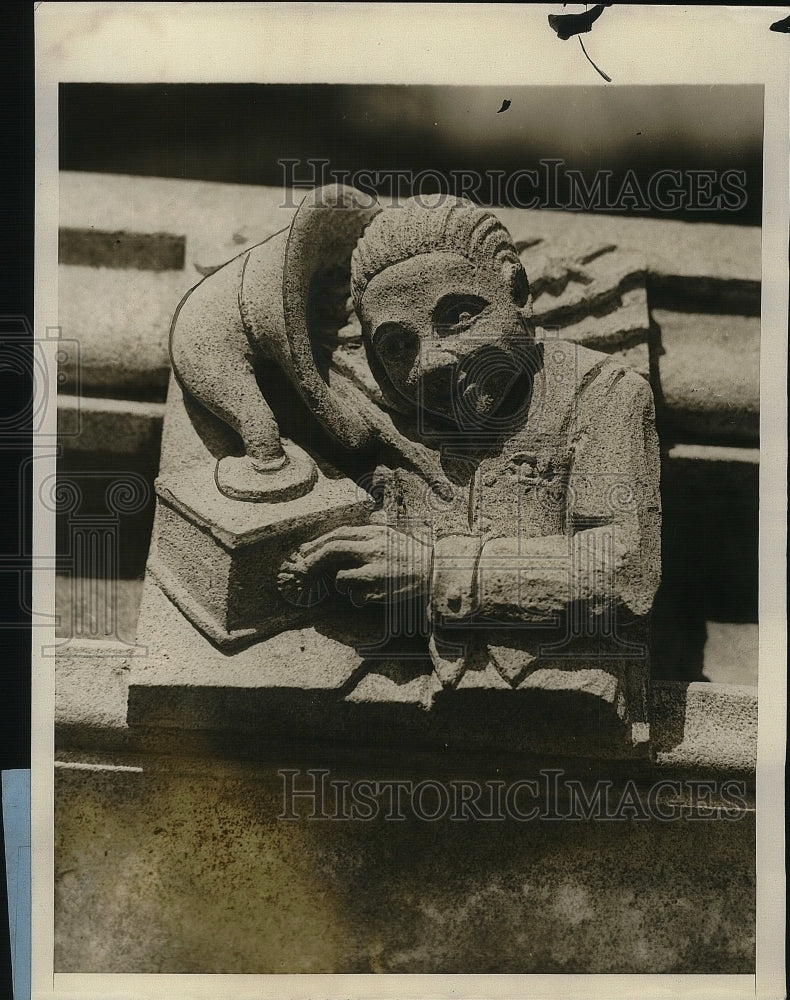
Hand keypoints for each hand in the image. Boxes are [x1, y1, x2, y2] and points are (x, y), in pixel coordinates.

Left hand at [278, 525, 431, 605]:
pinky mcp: (380, 590)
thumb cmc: (412, 554)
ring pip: (341, 576)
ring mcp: (376, 571)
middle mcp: (373, 549)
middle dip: (313, 559)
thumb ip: (376, 527)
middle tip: (303, 568)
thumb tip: (360, 522)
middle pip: (333, 550)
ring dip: (338, 581)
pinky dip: (355, 596)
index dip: (317, 542)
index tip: (305, 551)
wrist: (435, 572)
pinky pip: (356, 595)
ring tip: (346, 582)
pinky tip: (365, 594)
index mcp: (375, 533)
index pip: (338, 534)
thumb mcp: (393, 534)